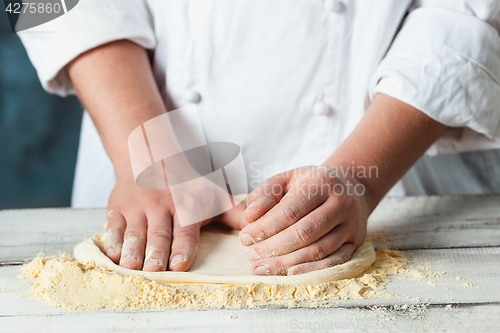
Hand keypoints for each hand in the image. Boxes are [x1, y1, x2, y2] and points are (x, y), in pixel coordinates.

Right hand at [101, 175, 246, 271]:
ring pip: (134, 233)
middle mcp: (160, 207)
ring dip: (132, 252)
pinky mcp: (117, 208)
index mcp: (186, 206)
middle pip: (158, 234)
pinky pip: (112, 227)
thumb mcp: (212, 194)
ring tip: (131, 269)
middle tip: (153, 271)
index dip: (183, 247)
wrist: (151, 156)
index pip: (185, 229)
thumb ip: (233, 213)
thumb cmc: (186, 183)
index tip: (180, 264)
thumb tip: (255, 228)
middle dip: (155, 254)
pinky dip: (112, 242)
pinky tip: (112, 257)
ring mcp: (137, 207)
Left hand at [239, 165, 368, 275]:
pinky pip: (333, 262)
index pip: (290, 211)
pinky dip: (310, 270)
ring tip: (262, 267)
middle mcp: (341, 203)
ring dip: (287, 263)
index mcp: (321, 183)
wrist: (352, 186)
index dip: (265, 228)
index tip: (245, 237)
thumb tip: (249, 216)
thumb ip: (264, 194)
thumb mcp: (286, 179)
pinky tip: (288, 274)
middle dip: (274, 248)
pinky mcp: (355, 242)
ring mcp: (351, 225)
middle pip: (304, 233)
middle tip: (251, 255)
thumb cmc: (310, 184)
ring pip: (318, 250)